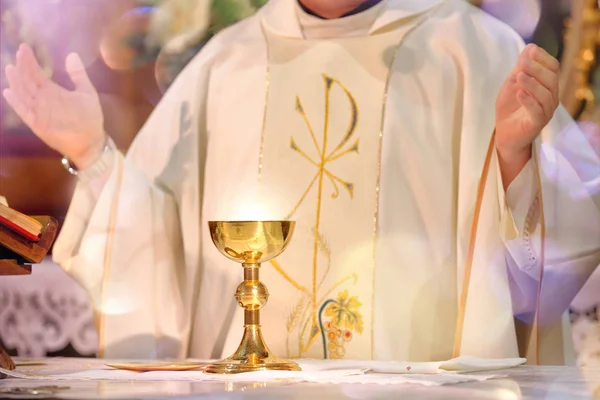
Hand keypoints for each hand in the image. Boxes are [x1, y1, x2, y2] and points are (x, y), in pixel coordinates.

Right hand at [3, 44, 105, 169]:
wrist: (91, 140)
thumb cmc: (89, 117)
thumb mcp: (86, 92)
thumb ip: (78, 75)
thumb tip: (72, 54)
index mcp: (52, 91)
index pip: (36, 73)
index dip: (29, 61)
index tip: (24, 47)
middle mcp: (42, 99)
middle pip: (27, 81)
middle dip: (22, 67)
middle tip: (19, 52)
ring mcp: (38, 111)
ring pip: (23, 94)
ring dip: (16, 81)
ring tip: (11, 68)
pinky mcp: (37, 124)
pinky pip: (24, 112)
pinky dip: (16, 103)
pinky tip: (9, 92)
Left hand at [495, 44, 559, 186]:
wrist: (504, 133)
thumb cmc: (510, 108)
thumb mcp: (512, 84)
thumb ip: (521, 68)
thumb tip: (530, 47)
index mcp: (547, 85)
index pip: (553, 68)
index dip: (543, 58)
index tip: (531, 51)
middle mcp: (551, 97)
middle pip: (551, 79)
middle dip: (537, 69)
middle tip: (522, 63)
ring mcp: (546, 111)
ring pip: (545, 94)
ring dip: (532, 84)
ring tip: (519, 76)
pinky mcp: (537, 124)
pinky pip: (537, 111)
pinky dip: (529, 101)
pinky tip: (519, 93)